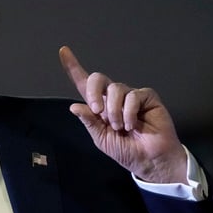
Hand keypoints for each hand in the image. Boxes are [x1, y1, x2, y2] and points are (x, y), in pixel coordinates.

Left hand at [59, 45, 186, 182]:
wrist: (149, 160)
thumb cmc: (127, 151)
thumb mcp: (101, 138)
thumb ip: (89, 121)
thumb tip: (74, 106)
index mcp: (100, 107)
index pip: (84, 84)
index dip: (74, 68)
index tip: (63, 51)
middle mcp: (114, 97)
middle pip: (98, 79)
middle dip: (94, 92)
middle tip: (98, 111)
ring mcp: (130, 95)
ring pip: (116, 89)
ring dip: (115, 112)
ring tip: (121, 128)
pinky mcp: (147, 96)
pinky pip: (133, 95)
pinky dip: (129, 112)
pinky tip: (132, 124)